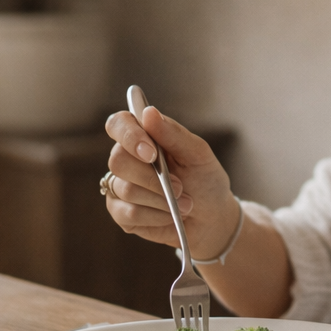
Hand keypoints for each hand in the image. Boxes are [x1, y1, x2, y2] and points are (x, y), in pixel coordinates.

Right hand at [103, 106, 240, 260]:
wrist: (212, 218)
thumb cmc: (205, 180)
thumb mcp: (198, 154)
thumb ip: (173, 134)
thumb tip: (149, 112)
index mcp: (143, 136)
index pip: (118, 124)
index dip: (129, 136)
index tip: (151, 153)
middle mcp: (126, 158)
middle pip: (118, 161)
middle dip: (152, 178)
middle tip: (180, 187)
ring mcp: (119, 186)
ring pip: (126, 190)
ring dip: (161, 200)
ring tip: (185, 204)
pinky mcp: (120, 213)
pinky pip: (129, 214)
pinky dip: (156, 216)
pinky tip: (171, 216)